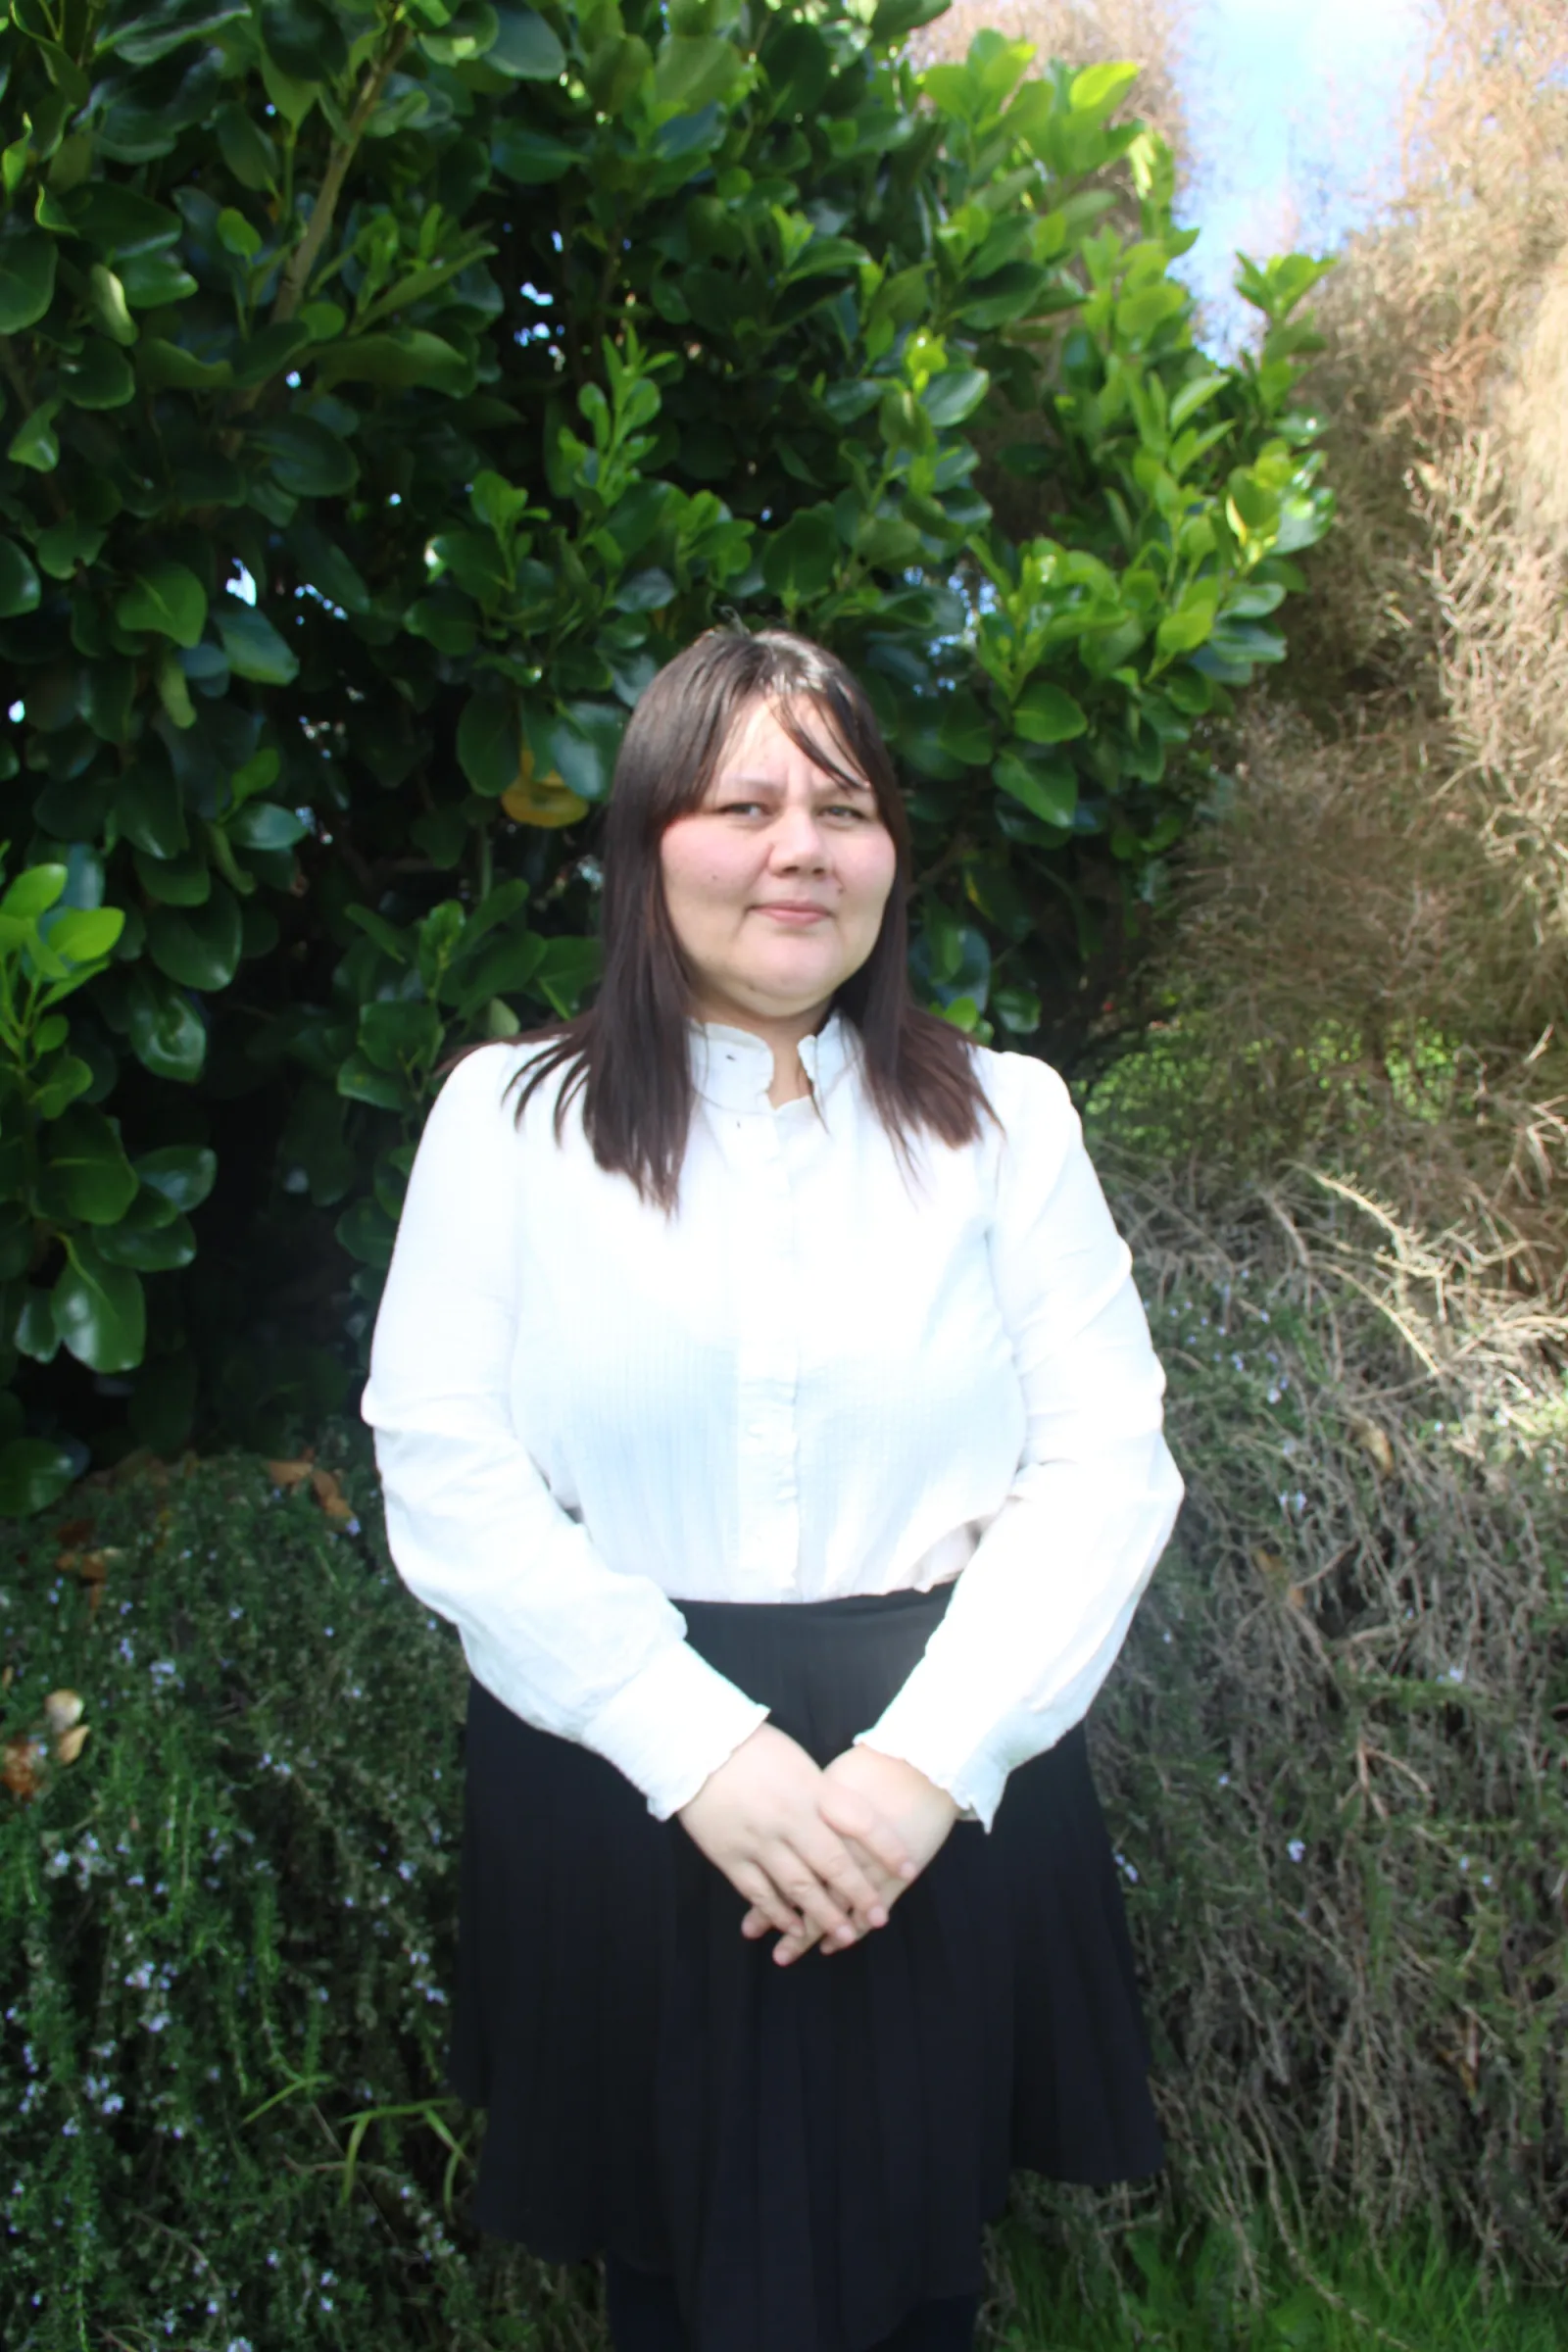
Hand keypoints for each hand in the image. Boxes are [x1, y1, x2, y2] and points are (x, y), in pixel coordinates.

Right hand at [677, 1723, 917, 1965]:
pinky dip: (779, 1914)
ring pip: (798, 1887)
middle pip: (833, 1863)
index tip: (909, 1869)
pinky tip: (794, 1927)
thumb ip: (821, 1793)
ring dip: (824, 1914)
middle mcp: (790, 1818)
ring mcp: (759, 1840)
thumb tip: (846, 1820)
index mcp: (811, 1789)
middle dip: (859, 1894)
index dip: (887, 1848)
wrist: (695, 1743)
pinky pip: (759, 1893)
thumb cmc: (750, 1746)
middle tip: (880, 1918)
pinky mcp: (730, 1856)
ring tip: (845, 1934)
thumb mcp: (797, 1761)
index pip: (860, 1821)